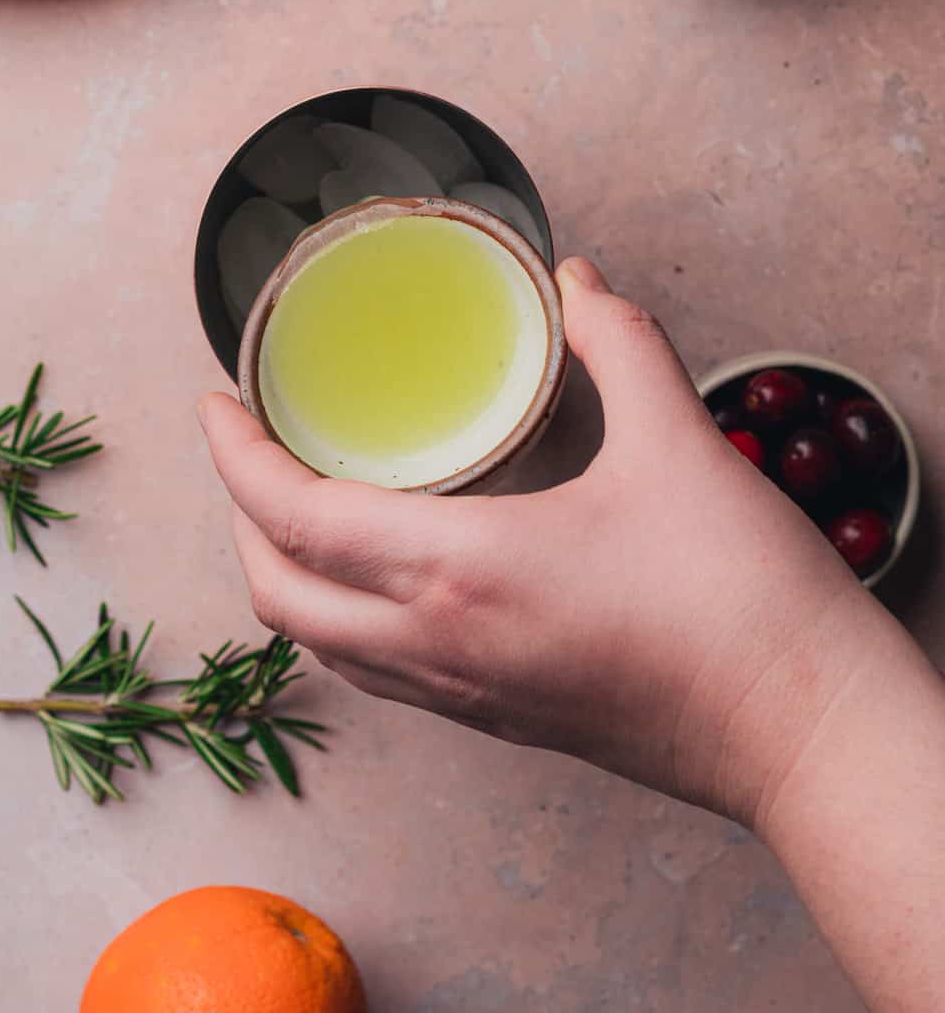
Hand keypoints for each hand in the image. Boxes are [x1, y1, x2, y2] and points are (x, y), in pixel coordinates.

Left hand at [199, 258, 884, 828]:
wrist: (798, 729)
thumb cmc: (738, 599)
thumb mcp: (677, 442)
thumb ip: (619, 344)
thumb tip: (580, 284)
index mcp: (457, 569)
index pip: (295, 515)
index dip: (235, 456)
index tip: (215, 405)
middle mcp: (437, 644)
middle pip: (279, 594)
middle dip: (240, 520)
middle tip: (252, 452)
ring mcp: (464, 696)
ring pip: (323, 647)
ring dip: (287, 577)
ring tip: (303, 510)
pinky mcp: (500, 722)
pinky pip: (380, 676)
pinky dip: (344, 622)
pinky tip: (387, 580)